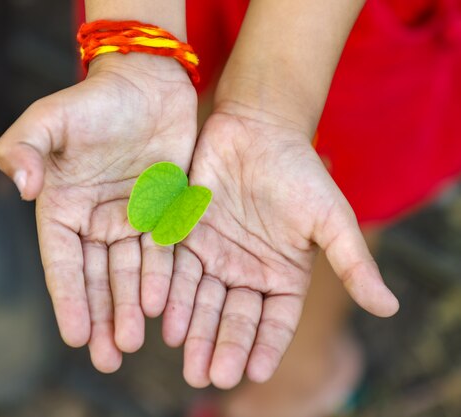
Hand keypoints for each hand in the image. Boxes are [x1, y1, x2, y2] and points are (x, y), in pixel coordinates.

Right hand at [0, 54, 196, 371]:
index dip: (68, 299)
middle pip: (97, 279)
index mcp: (62, 208)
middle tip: (108, 359)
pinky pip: (164, 254)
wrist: (145, 83)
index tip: (74, 336)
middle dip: (101, 319)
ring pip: (131, 274)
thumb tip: (20, 188)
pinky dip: (163, 281)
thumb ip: (21, 147)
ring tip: (134, 342)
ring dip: (131, 308)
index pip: (62, 263)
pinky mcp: (164, 214)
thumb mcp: (48, 117)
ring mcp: (131, 221)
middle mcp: (96, 222)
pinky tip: (165, 309)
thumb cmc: (93, 101)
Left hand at [161, 103, 398, 388]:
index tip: (252, 372)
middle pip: (233, 318)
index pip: (274, 321)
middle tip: (208, 377)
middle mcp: (246, 274)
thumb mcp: (330, 218)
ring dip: (195, 331)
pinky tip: (166, 319)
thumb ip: (352, 262)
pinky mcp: (185, 237)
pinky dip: (172, 294)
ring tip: (187, 360)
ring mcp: (214, 257)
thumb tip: (389, 308)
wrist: (256, 129)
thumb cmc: (299, 171)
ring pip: (202, 302)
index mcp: (282, 276)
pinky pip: (177, 271)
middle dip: (222, 347)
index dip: (265, 346)